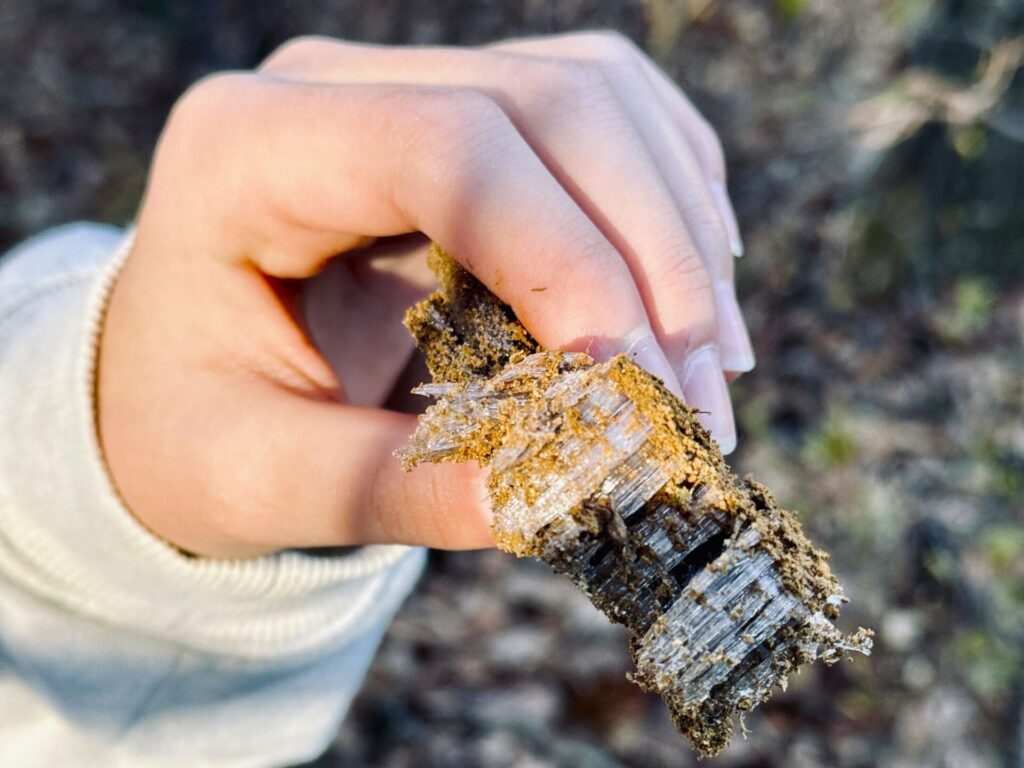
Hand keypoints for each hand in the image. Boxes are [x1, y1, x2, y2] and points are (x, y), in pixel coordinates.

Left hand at [98, 32, 752, 558]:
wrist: (182, 384)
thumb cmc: (193, 428)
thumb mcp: (254, 482)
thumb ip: (392, 491)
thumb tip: (561, 494)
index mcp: (247, 154)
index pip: (447, 150)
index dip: (566, 259)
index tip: (629, 391)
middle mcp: (333, 89)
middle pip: (551, 106)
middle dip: (651, 260)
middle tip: (693, 406)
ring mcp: (408, 86)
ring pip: (598, 96)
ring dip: (679, 231)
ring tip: (710, 367)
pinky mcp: (468, 115)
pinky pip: (607, 112)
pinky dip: (671, 196)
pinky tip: (692, 293)